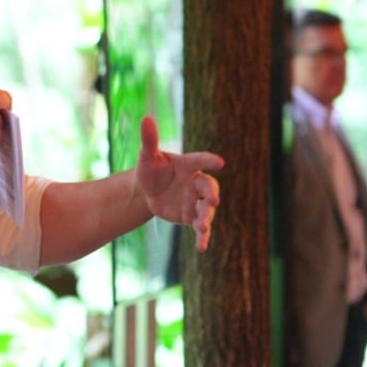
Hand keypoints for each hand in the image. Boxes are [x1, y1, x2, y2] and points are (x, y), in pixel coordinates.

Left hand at [136, 116, 223, 250]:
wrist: (146, 191)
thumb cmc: (150, 169)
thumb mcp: (147, 156)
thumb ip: (149, 140)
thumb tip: (146, 118)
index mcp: (188, 165)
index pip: (201, 161)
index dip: (210, 161)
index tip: (220, 163)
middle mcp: (196, 183)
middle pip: (208, 188)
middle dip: (211, 194)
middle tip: (213, 201)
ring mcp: (195, 201)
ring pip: (206, 210)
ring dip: (206, 217)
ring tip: (202, 227)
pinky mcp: (191, 216)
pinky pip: (200, 227)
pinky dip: (202, 237)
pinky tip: (201, 248)